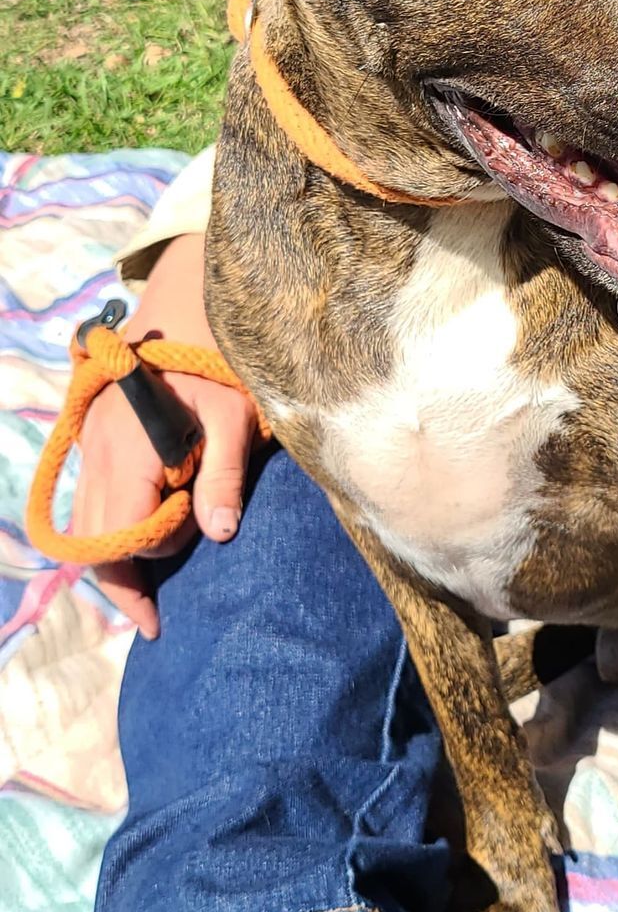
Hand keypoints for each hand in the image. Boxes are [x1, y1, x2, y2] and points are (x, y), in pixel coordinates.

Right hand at [70, 235, 259, 638]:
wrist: (189, 291)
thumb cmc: (219, 354)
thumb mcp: (236, 414)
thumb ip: (225, 475)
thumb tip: (218, 536)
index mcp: (129, 453)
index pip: (116, 544)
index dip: (135, 587)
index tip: (160, 620)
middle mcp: (98, 450)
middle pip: (92, 538)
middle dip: (124, 578)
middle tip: (157, 607)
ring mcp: (91, 437)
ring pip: (87, 515)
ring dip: (117, 547)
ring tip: (156, 572)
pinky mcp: (96, 427)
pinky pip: (93, 490)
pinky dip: (112, 517)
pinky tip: (149, 521)